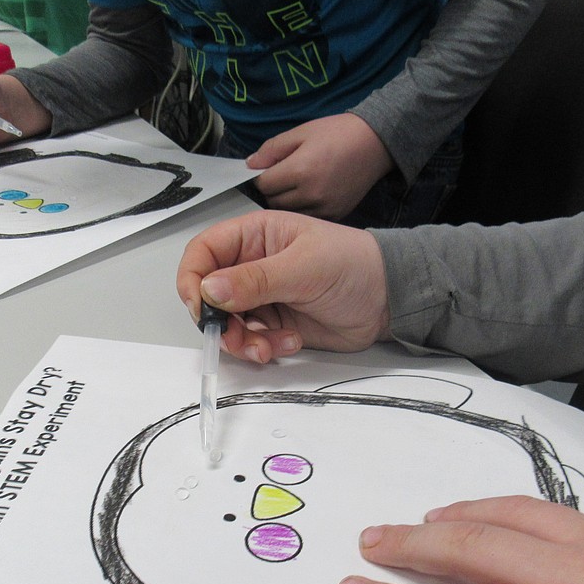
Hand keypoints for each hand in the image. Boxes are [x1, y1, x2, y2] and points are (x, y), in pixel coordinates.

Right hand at [176, 210, 391, 362]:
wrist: (389, 300)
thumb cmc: (354, 265)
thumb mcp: (303, 268)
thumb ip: (255, 280)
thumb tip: (209, 290)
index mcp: (254, 236)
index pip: (203, 252)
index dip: (193, 279)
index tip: (200, 307)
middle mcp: (252, 265)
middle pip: (209, 295)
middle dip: (218, 321)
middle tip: (235, 337)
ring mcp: (262, 296)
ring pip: (228, 324)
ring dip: (242, 341)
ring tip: (267, 347)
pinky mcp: (275, 323)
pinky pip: (252, 340)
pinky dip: (264, 348)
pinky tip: (291, 342)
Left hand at [247, 114, 393, 219]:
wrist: (375, 143)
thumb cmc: (338, 133)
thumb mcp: (301, 132)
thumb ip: (272, 149)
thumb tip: (250, 165)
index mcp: (300, 171)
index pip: (264, 184)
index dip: (260, 176)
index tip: (265, 169)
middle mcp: (311, 194)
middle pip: (273, 201)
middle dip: (272, 189)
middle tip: (281, 175)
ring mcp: (324, 208)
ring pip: (289, 213)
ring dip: (285, 201)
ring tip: (296, 184)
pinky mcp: (336, 215)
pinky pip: (307, 217)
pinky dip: (303, 208)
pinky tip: (310, 193)